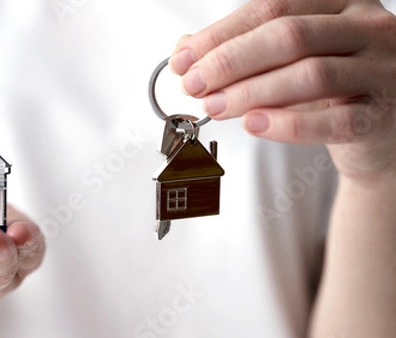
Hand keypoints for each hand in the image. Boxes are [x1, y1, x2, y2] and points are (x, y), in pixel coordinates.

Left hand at [170, 0, 395, 179]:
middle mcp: (367, 27)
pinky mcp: (382, 116)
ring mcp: (382, 70)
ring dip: (251, 92)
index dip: (220, 35)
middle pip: (290, 36)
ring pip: (311, 75)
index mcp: (340, 3)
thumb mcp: (287, 61)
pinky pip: (335, 122)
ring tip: (215, 106)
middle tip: (195, 84)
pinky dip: (288, 125)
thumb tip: (186, 50)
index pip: (271, 7)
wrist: (379, 131)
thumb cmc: (329, 89)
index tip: (183, 60)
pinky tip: (253, 124)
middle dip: (231, 61)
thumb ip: (242, 49)